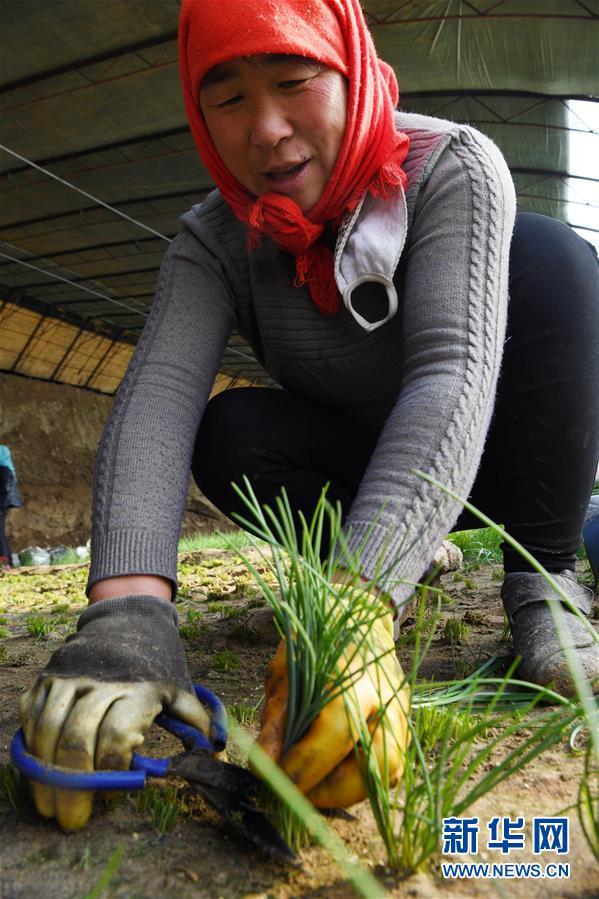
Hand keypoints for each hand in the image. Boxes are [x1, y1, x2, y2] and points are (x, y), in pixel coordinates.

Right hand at [19, 595, 209, 830]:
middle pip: (77, 741)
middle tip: (71, 819)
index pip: (117, 738)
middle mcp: (101, 683)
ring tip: (49, 805)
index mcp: (139, 689)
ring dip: (45, 774)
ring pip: (47, 731)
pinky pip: (31, 716)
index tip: (111, 796)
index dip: (112, 772)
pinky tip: (40, 771)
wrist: (128, 618)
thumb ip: (196, 723)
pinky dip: (31, 746)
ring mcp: (70, 678)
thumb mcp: (179, 688)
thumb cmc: (157, 663)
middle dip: (73, 787)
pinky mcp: (48, 677)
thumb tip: (216, 754)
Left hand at [256, 597, 409, 807]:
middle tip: (292, 792)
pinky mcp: (405, 726)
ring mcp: (401, 713)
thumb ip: (276, 718)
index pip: (334, 733)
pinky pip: (390, 767)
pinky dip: (360, 781)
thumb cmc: (316, 640)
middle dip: (329, 790)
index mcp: (351, 675)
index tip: (273, 780)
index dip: (303, 765)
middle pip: (372, 763)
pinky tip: (330, 777)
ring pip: (388, 772)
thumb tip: (262, 765)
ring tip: (311, 788)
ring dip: (347, 792)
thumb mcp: (285, 669)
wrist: (358, 615)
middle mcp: (384, 697)